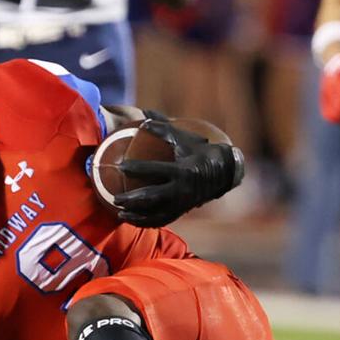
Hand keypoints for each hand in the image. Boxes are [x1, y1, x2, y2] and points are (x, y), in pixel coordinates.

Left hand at [112, 115, 243, 226]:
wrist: (224, 172)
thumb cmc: (200, 151)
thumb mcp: (185, 138)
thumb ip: (163, 128)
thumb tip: (143, 117)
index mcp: (183, 171)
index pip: (156, 170)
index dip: (138, 169)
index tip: (121, 166)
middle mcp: (182, 190)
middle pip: (152, 198)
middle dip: (132, 200)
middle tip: (115, 198)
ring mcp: (183, 204)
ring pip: (156, 214)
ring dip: (137, 215)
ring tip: (119, 213)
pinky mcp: (183, 211)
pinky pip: (162, 220)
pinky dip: (147, 222)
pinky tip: (133, 220)